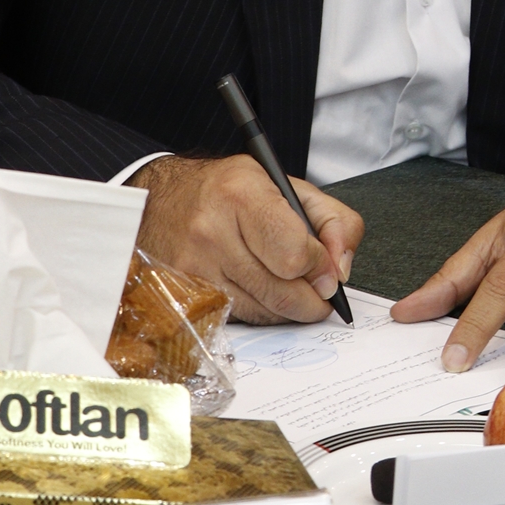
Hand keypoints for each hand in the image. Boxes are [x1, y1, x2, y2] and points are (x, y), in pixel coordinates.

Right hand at [129, 156, 361, 320]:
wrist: (162, 200)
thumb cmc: (230, 192)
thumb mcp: (289, 185)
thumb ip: (334, 222)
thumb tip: (341, 272)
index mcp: (242, 194)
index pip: (295, 254)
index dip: (320, 268)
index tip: (326, 269)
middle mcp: (211, 231)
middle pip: (282, 293)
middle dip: (312, 298)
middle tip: (319, 291)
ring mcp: (193, 267)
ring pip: (262, 313)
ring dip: (287, 308)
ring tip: (289, 286)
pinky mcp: (183, 294)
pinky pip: (239, 319)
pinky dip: (259, 312)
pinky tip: (258, 290)